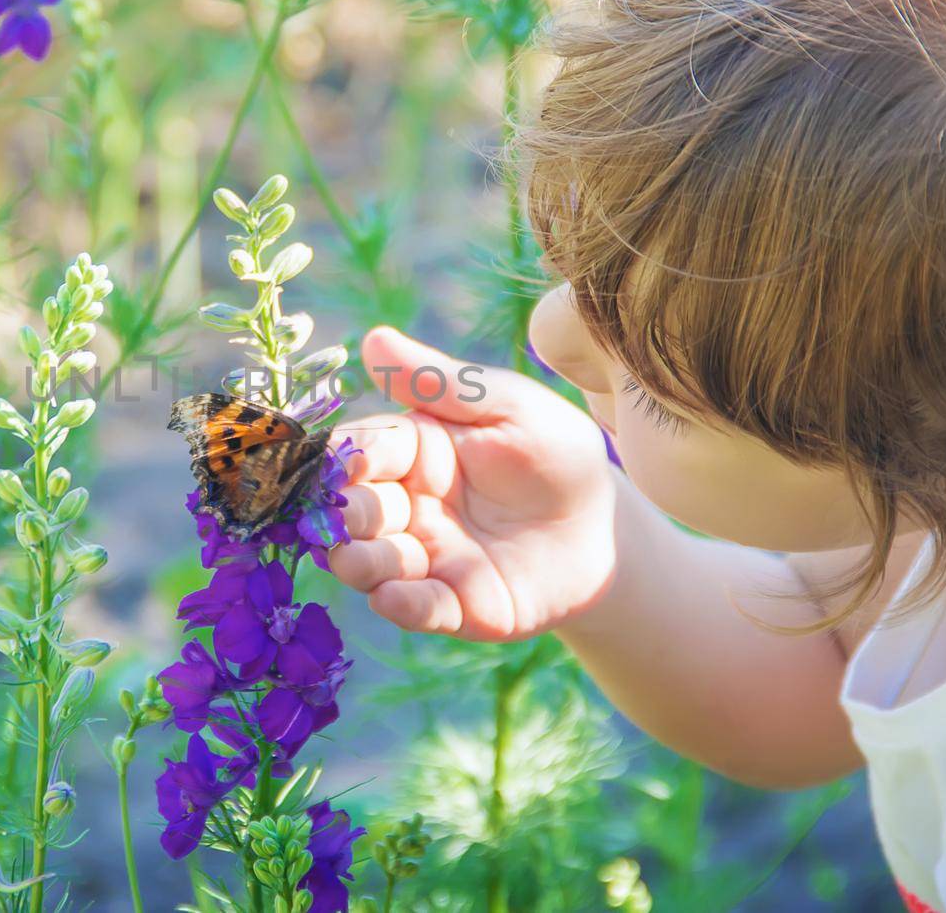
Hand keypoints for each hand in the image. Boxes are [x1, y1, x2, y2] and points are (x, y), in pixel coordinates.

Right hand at [328, 327, 617, 641]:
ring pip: (375, 563)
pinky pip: (418, 608)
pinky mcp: (453, 605)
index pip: (364, 450)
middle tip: (343, 516)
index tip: (339, 463)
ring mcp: (426, 558)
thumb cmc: (554, 453)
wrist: (606, 528)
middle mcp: (406, 506)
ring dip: (359, 562)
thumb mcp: (507, 406)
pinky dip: (401, 605)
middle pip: (358, 509)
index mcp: (413, 450)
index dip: (345, 457)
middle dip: (345, 514)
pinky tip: (394, 598)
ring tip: (355, 560)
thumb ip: (441, 382)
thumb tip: (373, 338)